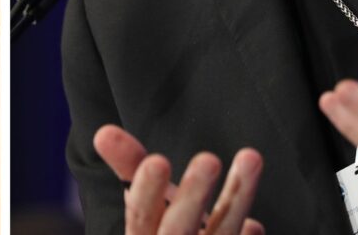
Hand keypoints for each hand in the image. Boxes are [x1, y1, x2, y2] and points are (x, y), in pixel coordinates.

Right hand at [94, 124, 264, 233]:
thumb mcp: (143, 205)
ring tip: (250, 157)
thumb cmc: (162, 233)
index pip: (140, 216)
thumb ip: (129, 167)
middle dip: (193, 196)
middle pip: (178, 229)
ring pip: (222, 232)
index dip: (147, 192)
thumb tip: (103, 133)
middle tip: (208, 159)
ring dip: (237, 197)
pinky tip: (254, 225)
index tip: (156, 161)